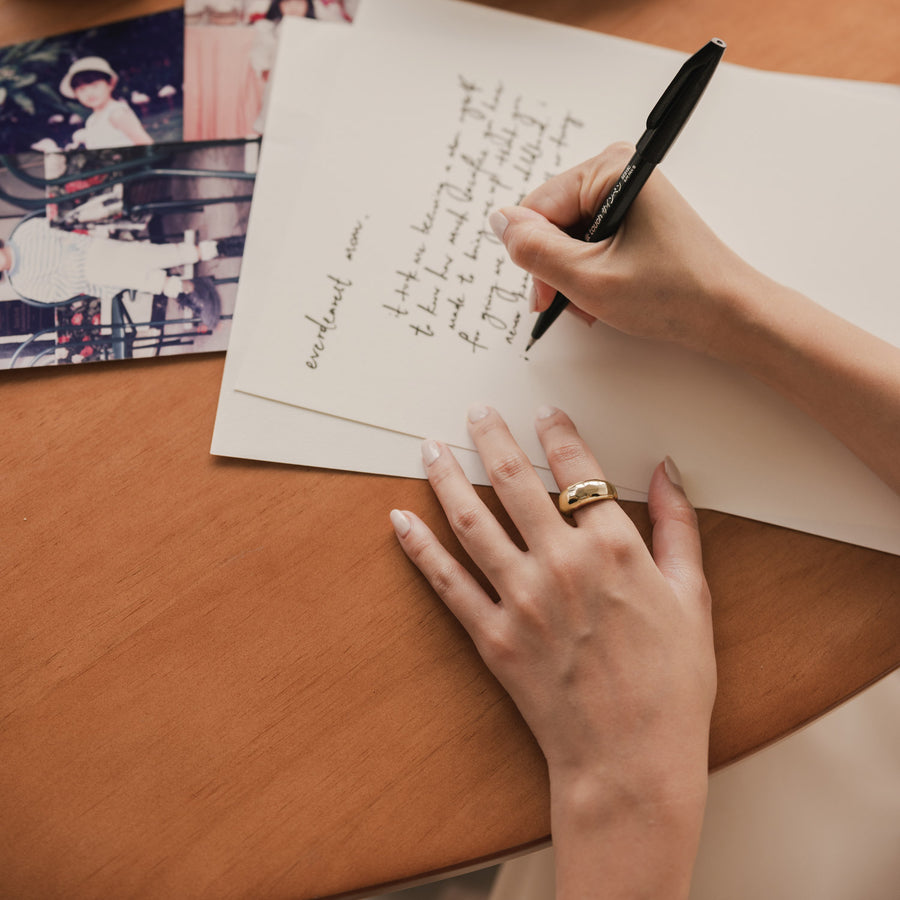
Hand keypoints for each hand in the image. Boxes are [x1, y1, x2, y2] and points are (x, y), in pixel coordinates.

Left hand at [390, 405, 715, 895]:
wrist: (632, 761)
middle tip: (475, 412)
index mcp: (614, 549)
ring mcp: (520, 600)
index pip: (578, 470)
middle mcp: (562, 564)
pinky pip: (446, 583)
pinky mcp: (491, 637)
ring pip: (471, 521)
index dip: (558, 433)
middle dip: (491, 438)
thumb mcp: (692, 597)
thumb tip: (667, 470)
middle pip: (515, 481)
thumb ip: (677, 526)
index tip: (544, 413)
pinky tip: (400, 519)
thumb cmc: (671, 685)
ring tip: (430, 449)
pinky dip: (419, 547)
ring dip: (446, 478)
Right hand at [489, 143, 764, 358]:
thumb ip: (536, 251)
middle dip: (556, 268)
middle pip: (552, 221)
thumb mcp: (589, 279)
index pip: (537, 207)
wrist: (728, 315)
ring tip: (595, 305)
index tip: (546, 296)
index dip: (534, 256)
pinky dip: (590, 273)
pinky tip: (606, 296)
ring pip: (569, 236)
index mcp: (611, 170)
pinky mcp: (635, 217)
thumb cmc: (673, 295)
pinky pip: (590, 241)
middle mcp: (618, 173)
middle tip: (574, 304)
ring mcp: (628, 195)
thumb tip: (499, 222)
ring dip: (572, 276)